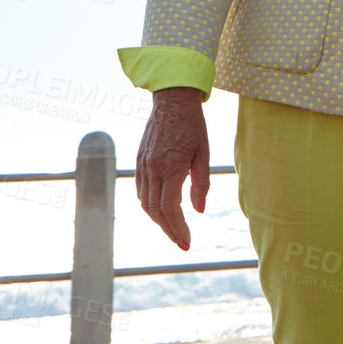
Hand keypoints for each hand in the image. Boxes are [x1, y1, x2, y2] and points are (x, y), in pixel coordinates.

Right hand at [135, 87, 210, 250]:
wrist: (172, 100)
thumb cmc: (193, 125)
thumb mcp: (203, 153)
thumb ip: (201, 184)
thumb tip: (199, 211)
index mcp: (171, 167)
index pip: (170, 208)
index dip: (177, 229)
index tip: (187, 242)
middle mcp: (153, 168)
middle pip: (155, 211)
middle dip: (169, 230)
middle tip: (183, 242)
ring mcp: (143, 165)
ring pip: (145, 203)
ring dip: (158, 220)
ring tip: (174, 229)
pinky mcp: (139, 161)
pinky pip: (140, 190)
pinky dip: (149, 205)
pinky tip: (161, 210)